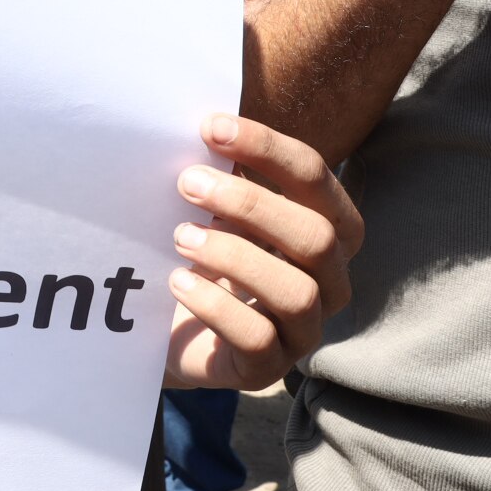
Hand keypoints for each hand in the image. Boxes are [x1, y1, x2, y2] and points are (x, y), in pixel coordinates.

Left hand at [163, 114, 362, 391]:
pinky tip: (177, 281)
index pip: (315, 179)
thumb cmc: (198, 250)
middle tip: (186, 182)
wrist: (161, 326)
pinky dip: (216, 306)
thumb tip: (203, 120)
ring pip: (296, 292)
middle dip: (251, 203)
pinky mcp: (266, 370)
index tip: (209, 126)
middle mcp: (328, 280)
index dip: (268, 148)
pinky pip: (259, 340)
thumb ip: (219, 166)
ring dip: (235, 256)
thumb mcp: (211, 205)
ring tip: (180, 236)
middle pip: (316, 237)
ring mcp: (303, 330)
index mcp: (326, 227)